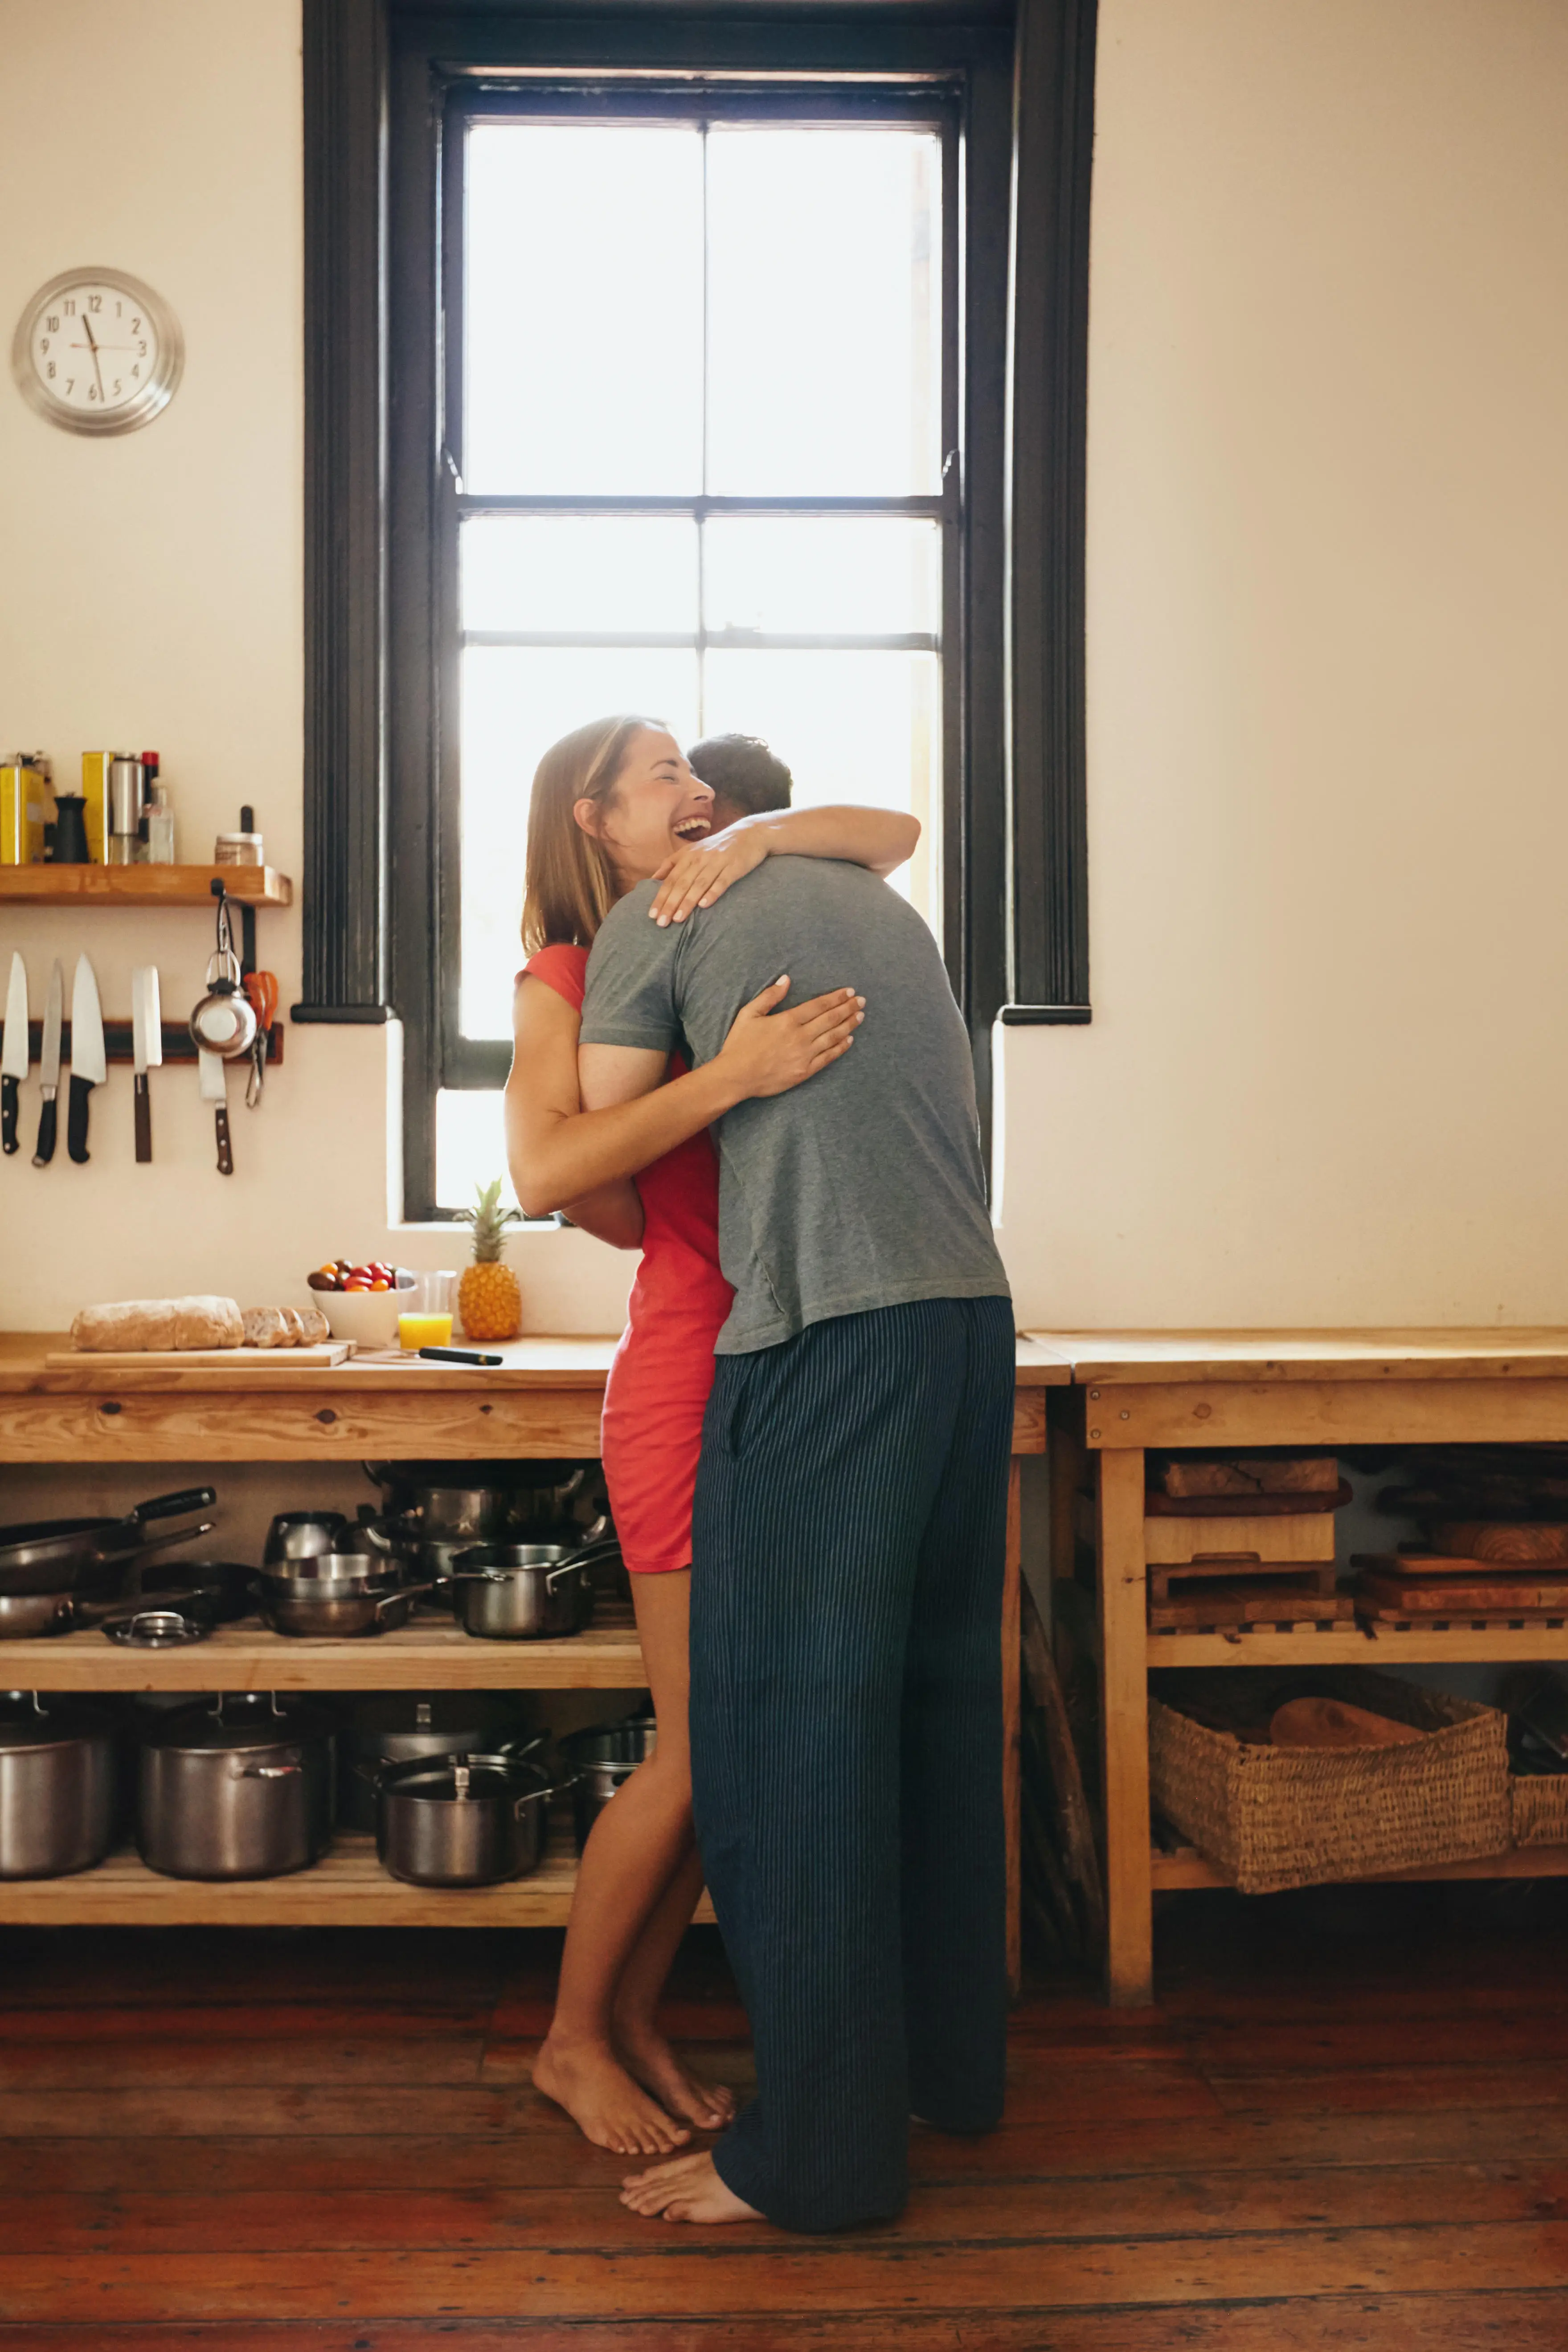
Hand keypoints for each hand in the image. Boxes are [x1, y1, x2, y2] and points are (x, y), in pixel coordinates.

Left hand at [648, 818, 772, 927]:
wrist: (750, 834)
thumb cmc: (718, 847)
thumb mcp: (693, 850)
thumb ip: (673, 863)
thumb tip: (653, 878)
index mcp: (688, 855)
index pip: (670, 879)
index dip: (660, 897)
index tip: (651, 914)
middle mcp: (700, 858)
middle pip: (682, 883)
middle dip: (670, 903)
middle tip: (661, 922)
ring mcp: (717, 862)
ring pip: (699, 884)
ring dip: (687, 902)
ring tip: (678, 919)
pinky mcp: (734, 867)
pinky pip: (722, 881)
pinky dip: (712, 893)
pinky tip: (704, 906)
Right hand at [715, 978, 863, 1100]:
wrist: (735, 1077)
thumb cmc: (739, 1044)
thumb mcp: (749, 1014)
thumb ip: (769, 996)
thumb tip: (786, 979)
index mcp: (788, 1020)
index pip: (819, 1005)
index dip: (836, 997)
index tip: (849, 991)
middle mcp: (800, 1036)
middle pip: (831, 1019)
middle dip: (848, 1008)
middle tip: (861, 1001)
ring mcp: (805, 1055)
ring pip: (833, 1037)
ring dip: (849, 1025)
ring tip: (860, 1016)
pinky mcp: (805, 1071)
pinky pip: (828, 1057)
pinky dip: (841, 1047)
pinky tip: (849, 1039)